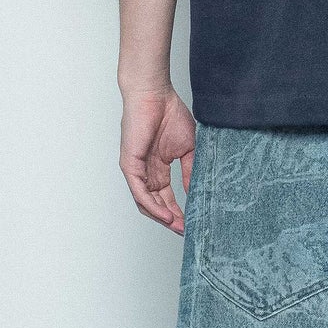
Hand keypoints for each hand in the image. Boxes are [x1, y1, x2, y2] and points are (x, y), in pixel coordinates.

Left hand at [119, 87, 195, 234]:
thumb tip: (197, 193)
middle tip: (187, 231)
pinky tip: (166, 215)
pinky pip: (140, 192)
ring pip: (146, 203)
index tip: (193, 223)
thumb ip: (190, 172)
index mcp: (158, 169)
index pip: (167, 198)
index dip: (179, 212)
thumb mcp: (188, 149)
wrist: (155, 95)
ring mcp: (136, 170)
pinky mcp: (130, 165)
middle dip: (171, 220)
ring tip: (178, 227)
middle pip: (156, 205)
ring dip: (162, 217)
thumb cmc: (170, 114)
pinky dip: (153, 206)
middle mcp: (146, 173)